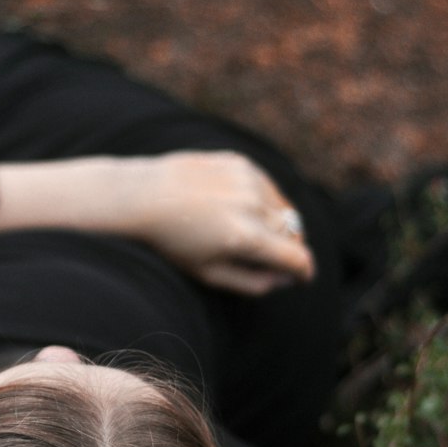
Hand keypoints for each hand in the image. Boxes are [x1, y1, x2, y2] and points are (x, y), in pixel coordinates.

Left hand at [129, 151, 314, 295]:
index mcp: (245, 238)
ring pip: (284, 209)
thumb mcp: (209, 274)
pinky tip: (235, 207)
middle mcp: (252, 206)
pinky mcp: (242, 163)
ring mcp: (248, 180)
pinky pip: (267, 188)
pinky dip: (262, 201)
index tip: (303, 277)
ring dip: (276, 224)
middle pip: (293, 233)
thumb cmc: (173, 241)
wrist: (143, 196)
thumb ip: (253, 282)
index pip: (297, 257)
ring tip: (246, 231)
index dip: (304, 271)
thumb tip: (287, 278)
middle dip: (287, 248)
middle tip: (269, 256)